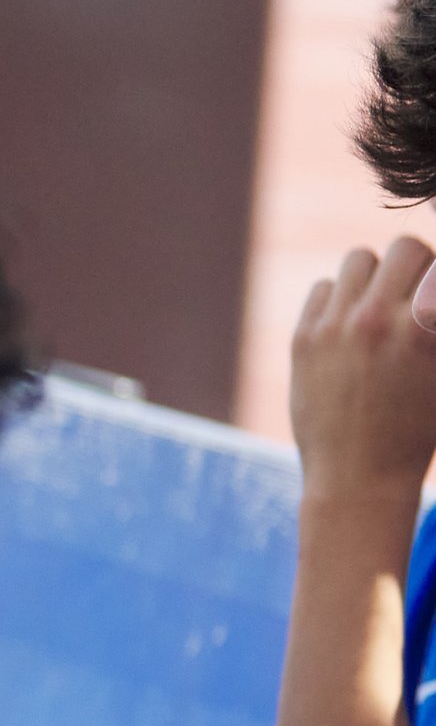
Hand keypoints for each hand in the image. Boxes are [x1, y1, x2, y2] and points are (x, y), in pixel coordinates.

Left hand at [290, 236, 435, 497]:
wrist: (359, 477)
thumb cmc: (418, 427)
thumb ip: (435, 319)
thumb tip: (429, 293)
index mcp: (424, 326)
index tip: (432, 300)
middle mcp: (378, 318)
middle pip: (404, 248)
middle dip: (415, 267)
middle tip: (414, 297)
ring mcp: (336, 327)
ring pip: (358, 260)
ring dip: (374, 277)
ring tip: (380, 307)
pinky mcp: (303, 339)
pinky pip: (323, 288)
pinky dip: (338, 299)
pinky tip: (348, 328)